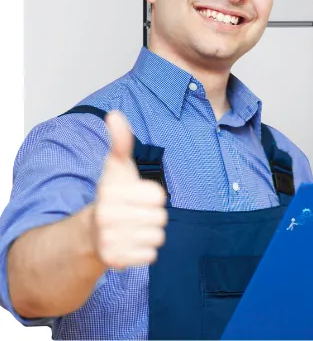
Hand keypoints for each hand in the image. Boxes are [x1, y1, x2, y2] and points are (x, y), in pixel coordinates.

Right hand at [89, 110, 168, 269]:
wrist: (89, 234)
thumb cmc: (111, 196)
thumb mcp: (116, 168)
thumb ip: (120, 142)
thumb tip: (114, 114)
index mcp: (111, 193)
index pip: (159, 196)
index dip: (153, 196)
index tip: (137, 196)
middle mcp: (107, 218)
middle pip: (161, 218)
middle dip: (153, 216)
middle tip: (135, 215)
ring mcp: (109, 241)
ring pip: (157, 237)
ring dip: (149, 234)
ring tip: (132, 229)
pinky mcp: (114, 262)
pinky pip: (150, 256)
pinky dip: (144, 251)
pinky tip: (130, 244)